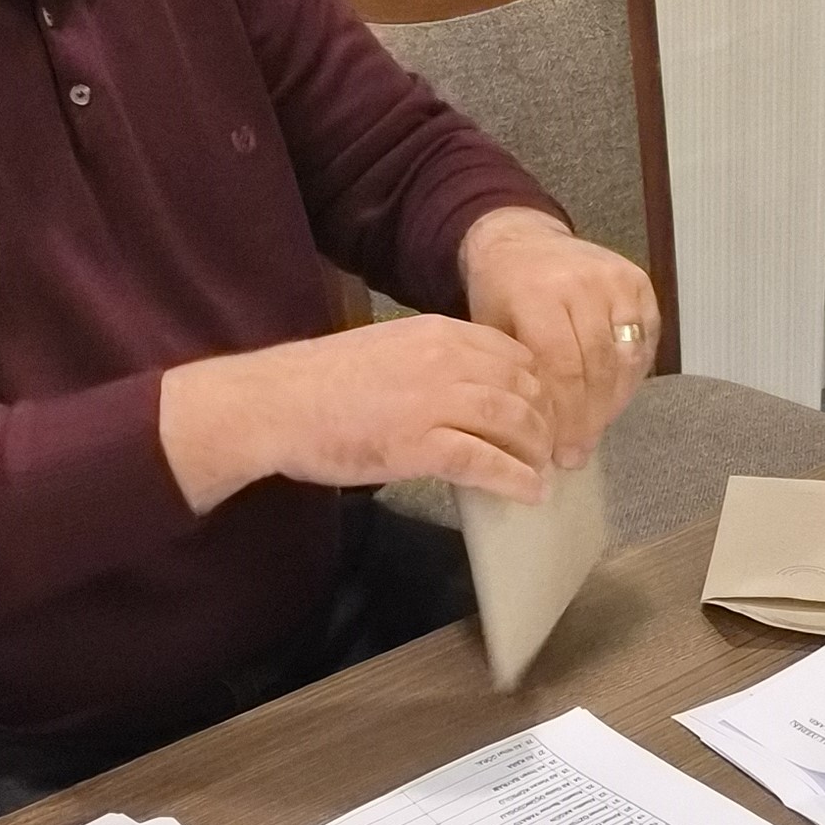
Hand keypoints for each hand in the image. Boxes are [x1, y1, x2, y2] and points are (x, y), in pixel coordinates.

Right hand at [159, 312, 557, 517]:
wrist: (272, 403)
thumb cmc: (321, 383)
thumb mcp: (388, 350)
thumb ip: (433, 361)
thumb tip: (472, 387)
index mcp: (439, 333)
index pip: (515, 354)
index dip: (539, 386)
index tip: (545, 410)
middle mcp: (445, 360)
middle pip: (525, 387)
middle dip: (546, 419)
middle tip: (551, 446)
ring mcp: (434, 402)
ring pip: (514, 422)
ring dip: (537, 450)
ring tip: (543, 469)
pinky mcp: (420, 445)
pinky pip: (486, 461)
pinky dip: (516, 478)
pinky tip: (529, 491)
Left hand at [461, 208, 659, 464]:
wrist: (522, 240)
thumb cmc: (500, 293)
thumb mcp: (491, 333)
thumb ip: (518, 380)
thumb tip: (536, 444)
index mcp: (538, 294)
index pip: (562, 370)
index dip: (565, 418)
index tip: (559, 454)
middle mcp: (583, 283)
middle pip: (597, 368)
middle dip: (589, 419)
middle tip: (577, 453)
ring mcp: (616, 281)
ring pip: (626, 359)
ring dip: (612, 404)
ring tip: (593, 432)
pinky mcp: (639, 282)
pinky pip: (643, 343)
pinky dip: (630, 378)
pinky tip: (611, 400)